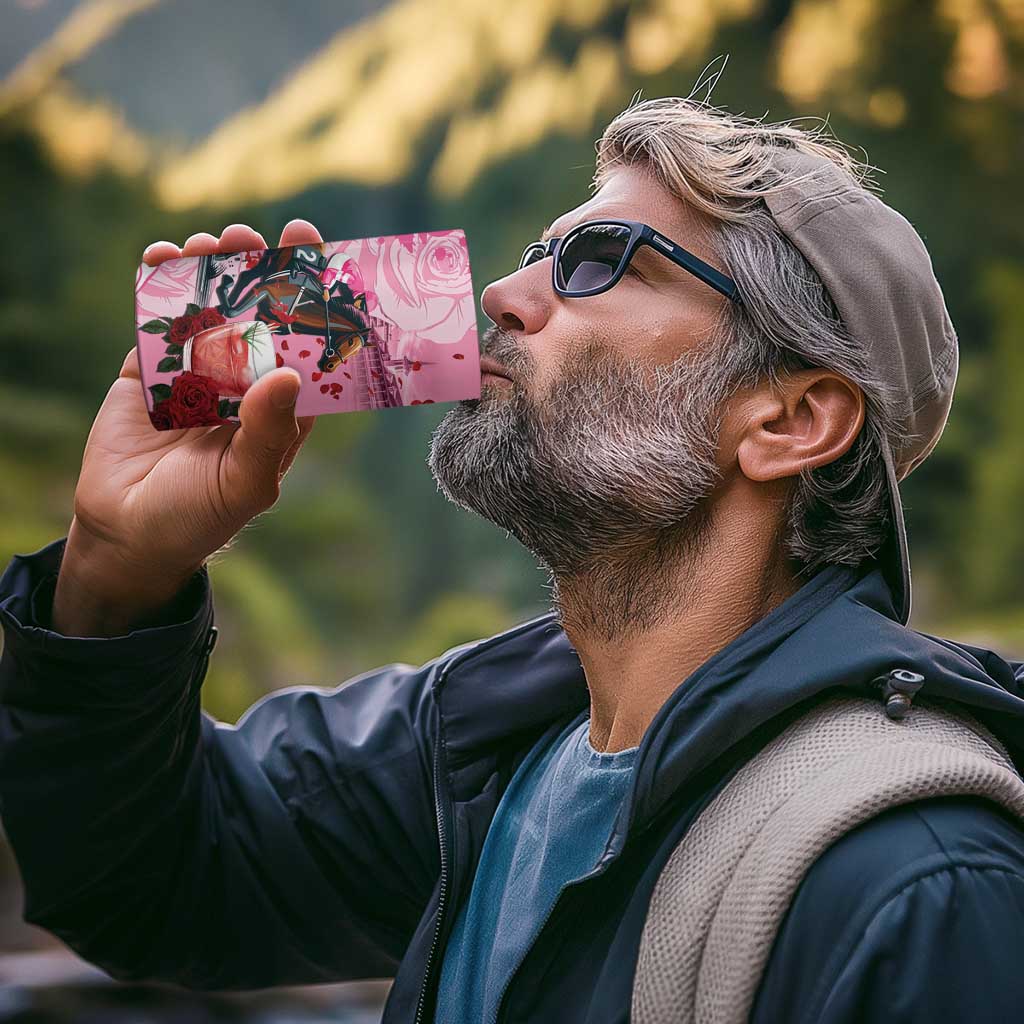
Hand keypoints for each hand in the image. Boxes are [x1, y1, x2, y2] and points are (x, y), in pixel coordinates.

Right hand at [52, 221, 321, 635]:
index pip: (305, 345)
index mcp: (280, 407)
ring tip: (208, 242)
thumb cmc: (200, 517)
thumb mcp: (245, 482)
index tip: (315, 255)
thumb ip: (269, 432)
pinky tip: (160, 258)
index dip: (311, 301)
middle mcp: (243, 382)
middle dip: (258, 271)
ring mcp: (195, 373)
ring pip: (209, 310)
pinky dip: (157, 288)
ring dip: (209, 271)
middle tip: (253, 235)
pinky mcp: (148, 371)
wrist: (127, 534)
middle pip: (258, 315)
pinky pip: (156, 322)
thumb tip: (289, 372)